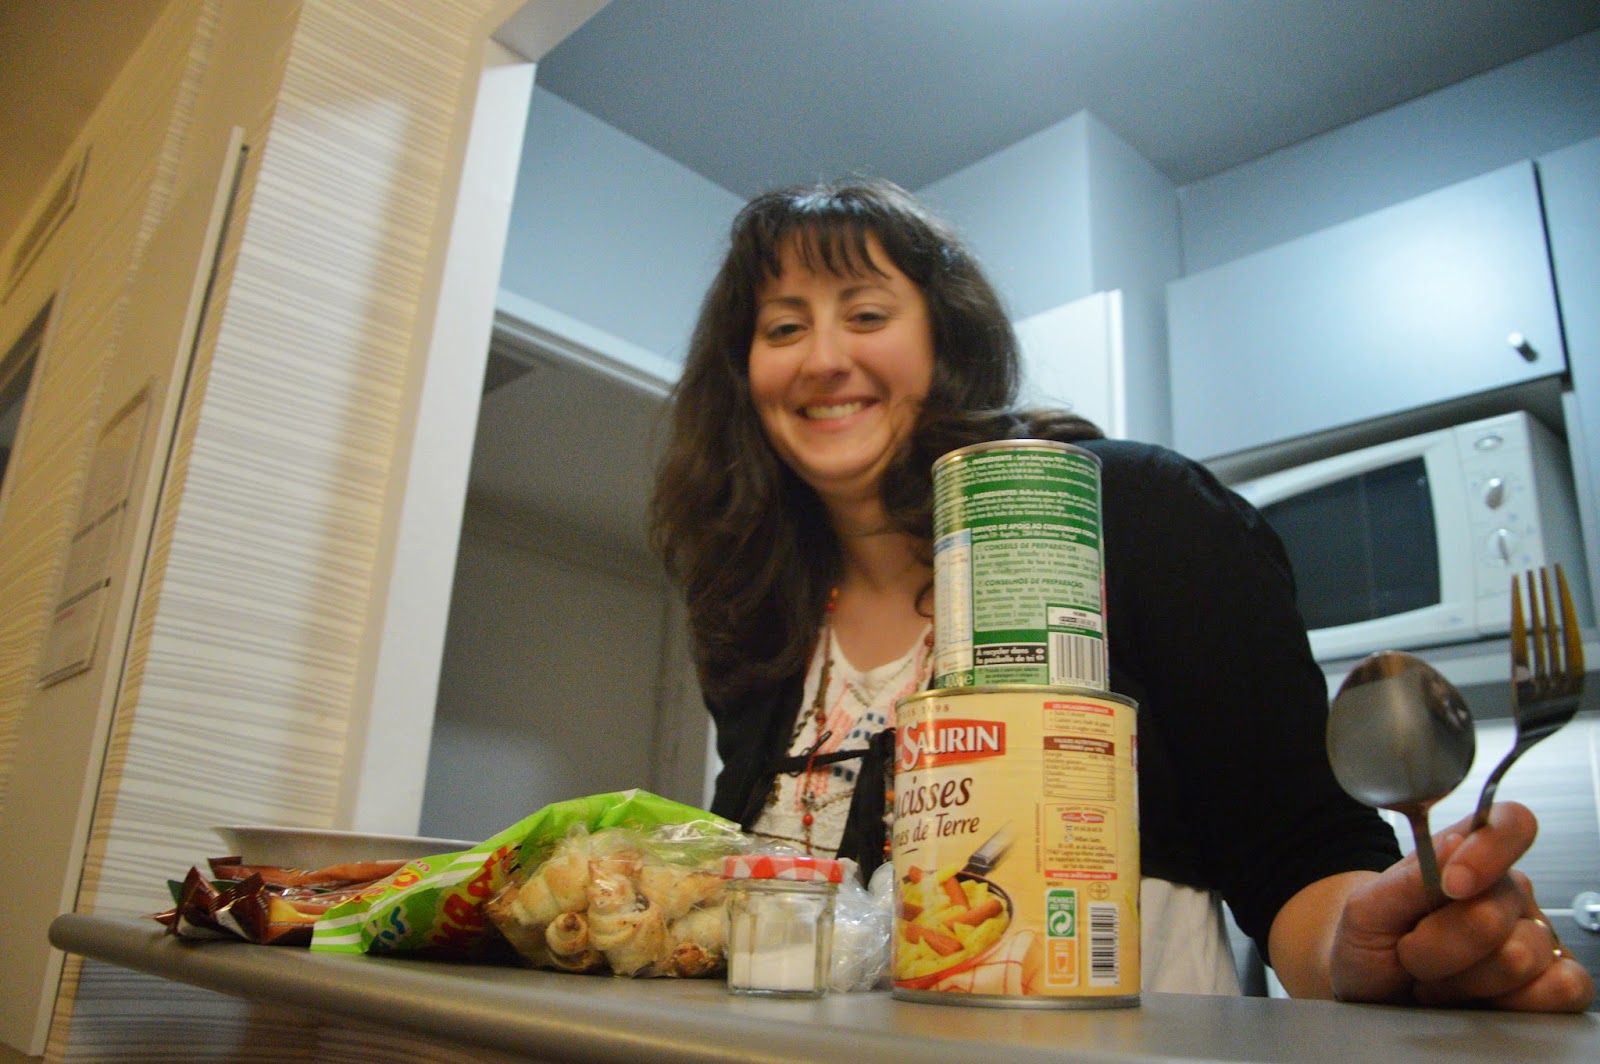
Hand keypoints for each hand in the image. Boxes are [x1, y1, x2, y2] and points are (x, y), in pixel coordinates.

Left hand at [1329, 802, 1593, 1009]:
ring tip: (1437, 979)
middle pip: (1494, 913)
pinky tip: (1475, 1000)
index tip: (1451, 885)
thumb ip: (1409, 879)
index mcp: (1466, 858)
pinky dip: (1507, 1003)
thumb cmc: (1371, 944)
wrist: (1371, 994)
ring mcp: (1536, 939)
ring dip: (1460, 980)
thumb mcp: (1368, 910)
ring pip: (1518, 958)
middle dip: (1437, 945)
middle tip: (1411, 952)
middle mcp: (1508, 894)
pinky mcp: (1557, 985)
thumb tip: (1456, 843)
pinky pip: (1562, 989)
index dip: (1489, 850)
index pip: (1509, 824)